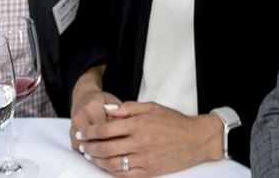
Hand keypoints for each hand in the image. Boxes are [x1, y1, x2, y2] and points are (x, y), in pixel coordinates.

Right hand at [69, 67, 121, 150]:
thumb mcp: (113, 101)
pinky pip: (86, 154)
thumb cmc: (100, 101)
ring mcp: (74, 132)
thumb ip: (120, 113)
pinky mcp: (72, 141)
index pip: (107, 128)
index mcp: (91, 107)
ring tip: (118, 155)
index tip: (130, 140)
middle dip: (114, 147)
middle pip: (99, 141)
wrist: (83, 100)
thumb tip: (127, 129)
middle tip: (126, 150)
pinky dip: (97, 157)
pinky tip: (107, 157)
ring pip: (92, 150)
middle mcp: (80, 119)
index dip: (121, 136)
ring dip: (105, 155)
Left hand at [75, 101, 223, 175]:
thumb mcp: (152, 107)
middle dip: (88, 147)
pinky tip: (106, 167)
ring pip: (112, 163)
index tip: (82, 133)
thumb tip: (107, 110)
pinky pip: (124, 175)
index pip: (106, 129)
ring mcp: (144, 159)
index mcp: (139, 124)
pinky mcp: (149, 172)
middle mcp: (140, 142)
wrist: (196, 140)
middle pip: (105, 147)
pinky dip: (111, 172)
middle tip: (81, 146)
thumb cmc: (174, 122)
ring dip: (97, 161)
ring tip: (90, 156)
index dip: (90, 132)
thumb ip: (128, 108)